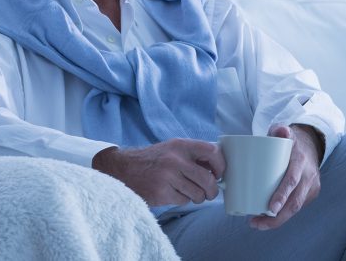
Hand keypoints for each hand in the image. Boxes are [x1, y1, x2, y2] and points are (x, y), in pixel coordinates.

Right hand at [92, 139, 224, 207]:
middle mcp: (175, 159)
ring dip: (198, 197)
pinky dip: (183, 200)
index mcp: (181, 145)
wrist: (124, 169)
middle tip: (210, 193)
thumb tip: (218, 168)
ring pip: (198, 194)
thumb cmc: (154, 159)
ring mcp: (167, 177)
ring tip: (190, 193)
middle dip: (213, 190)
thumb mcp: (173, 148)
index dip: (221, 165)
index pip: (212, 152)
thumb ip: (193, 154)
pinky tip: (174, 193)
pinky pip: (184, 201)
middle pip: (207, 179)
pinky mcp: (161, 193)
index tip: (219, 174)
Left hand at [250, 124, 322, 230]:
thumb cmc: (289, 140)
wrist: (310, 144)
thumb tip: (280, 131)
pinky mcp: (311, 193)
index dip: (282, 196)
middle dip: (277, 218)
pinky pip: (297, 207)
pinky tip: (268, 219)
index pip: (292, 181)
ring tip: (257, 224)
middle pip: (295, 202)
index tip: (270, 209)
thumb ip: (279, 130)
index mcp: (301, 160)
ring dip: (277, 220)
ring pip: (296, 208)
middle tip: (256, 223)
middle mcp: (309, 175)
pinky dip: (283, 215)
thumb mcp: (284, 131)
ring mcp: (311, 186)